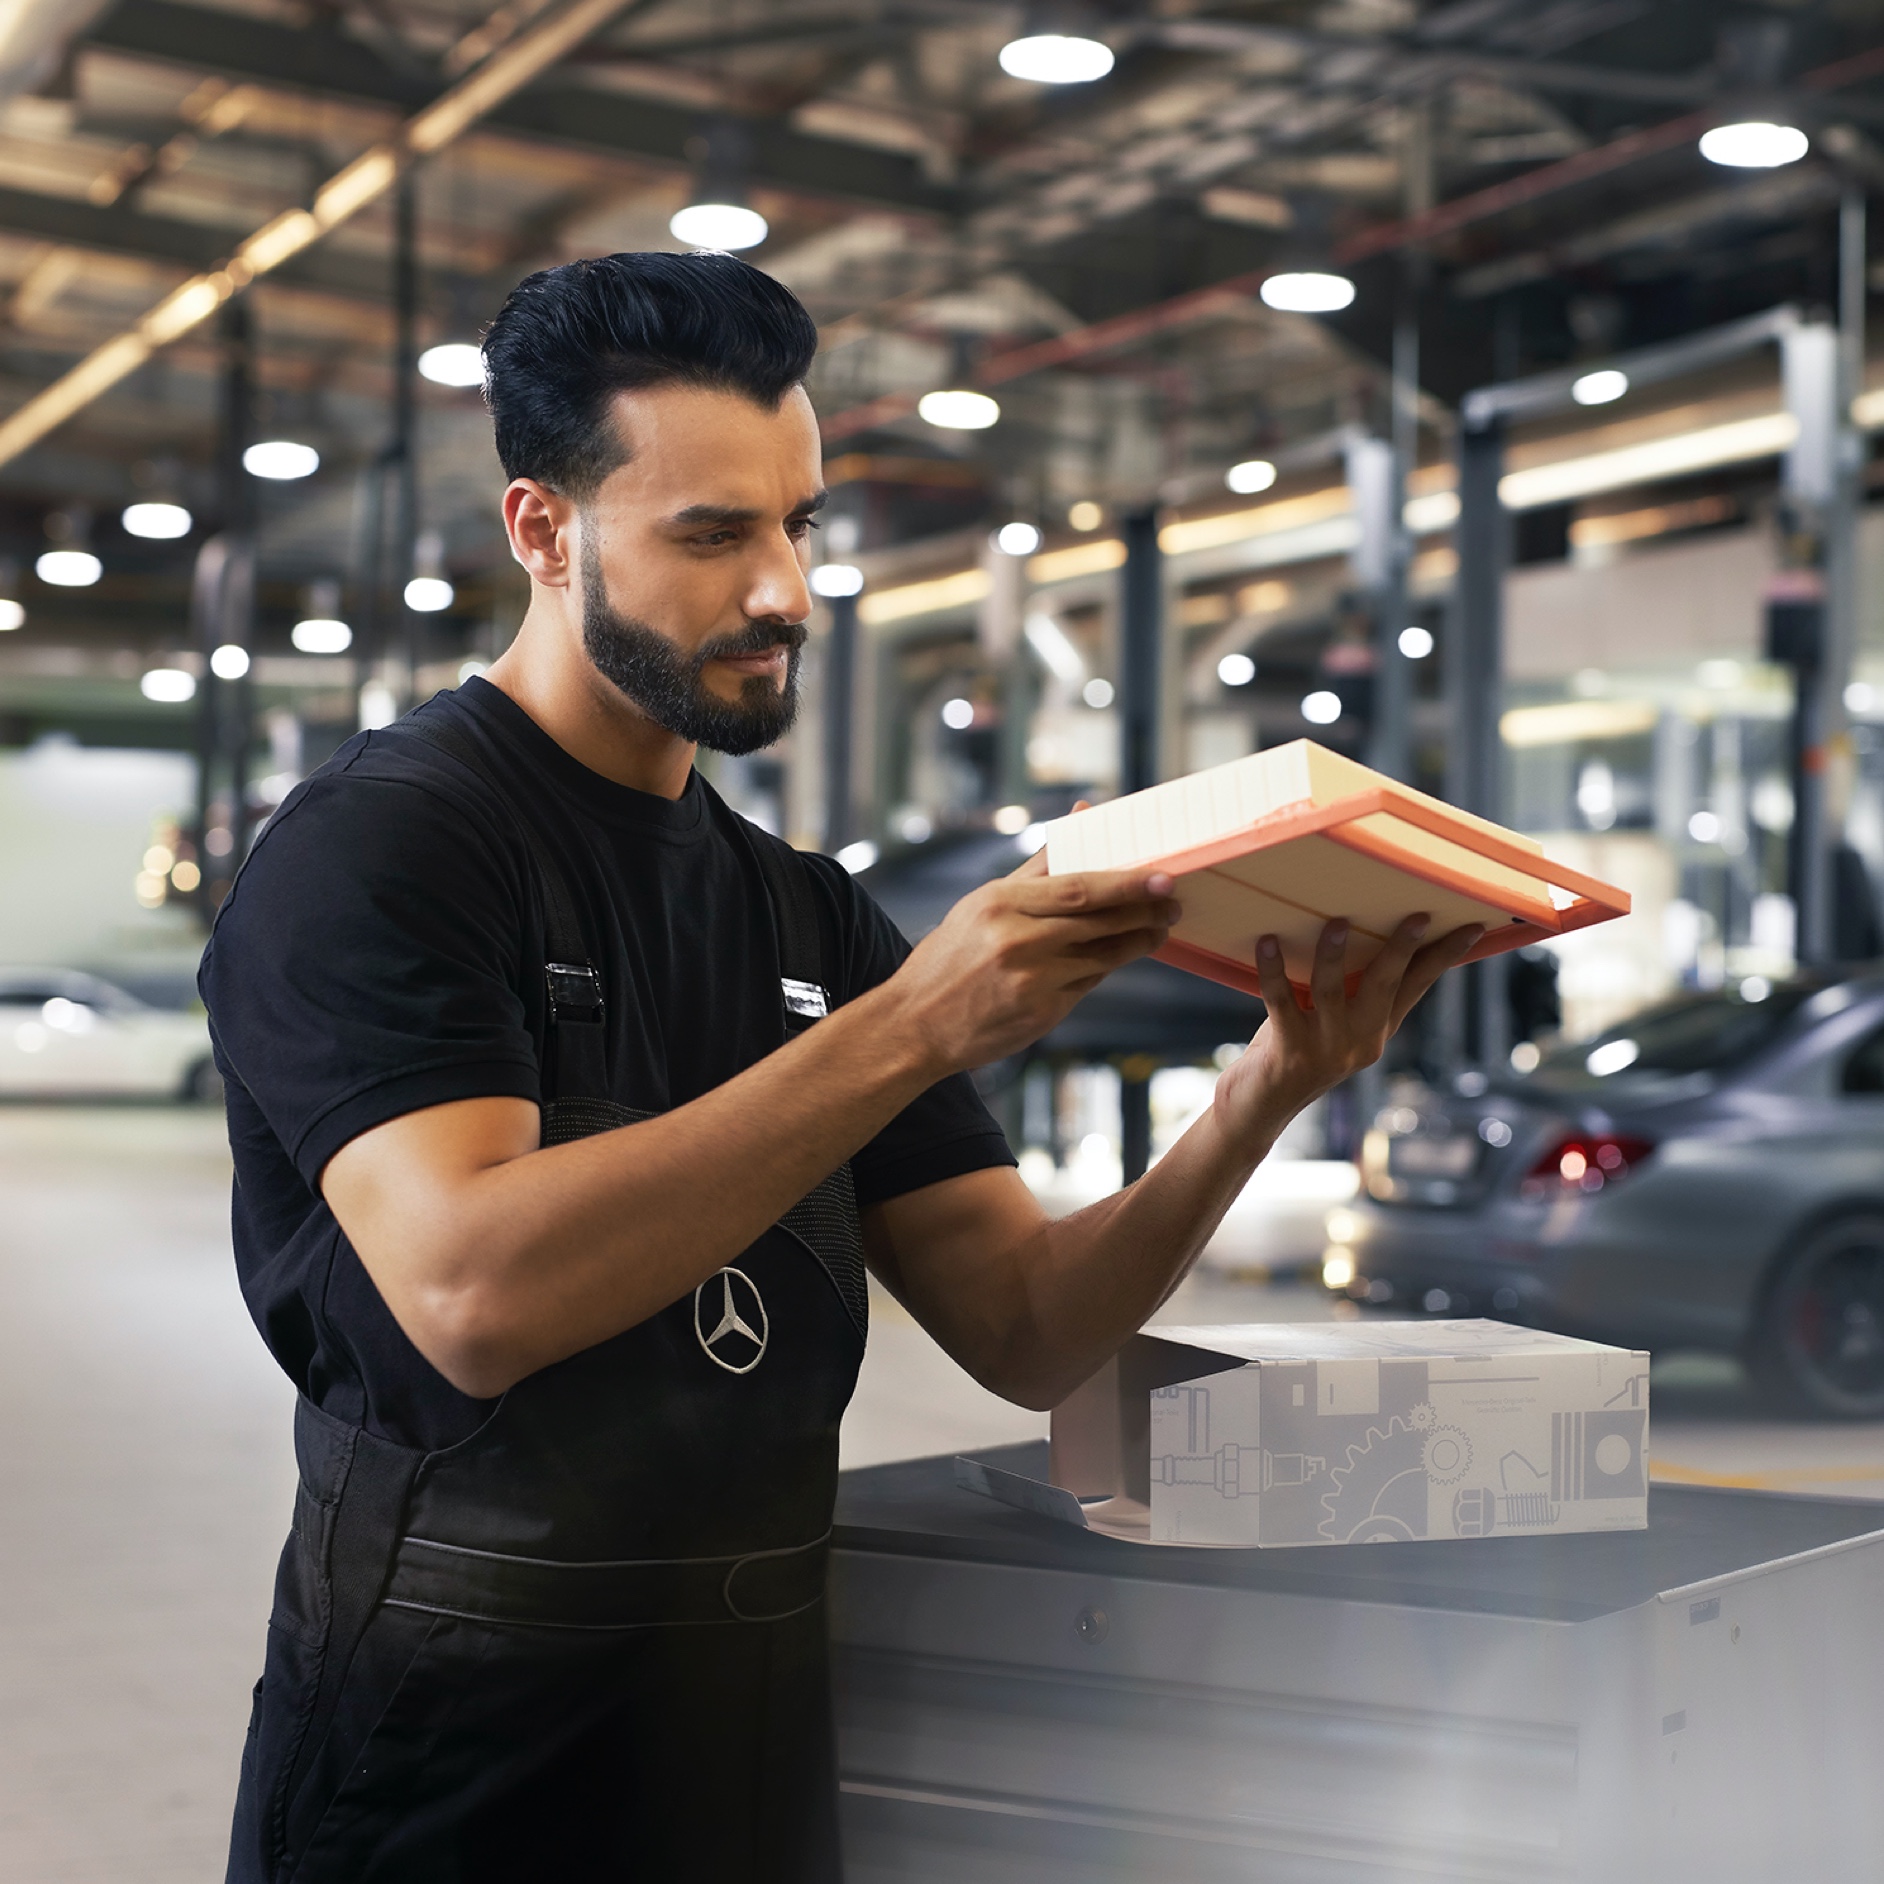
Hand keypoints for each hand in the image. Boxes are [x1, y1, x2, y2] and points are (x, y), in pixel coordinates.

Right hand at [889, 845, 1179, 1074]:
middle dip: (1143, 912)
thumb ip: (1037, 866)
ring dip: (1137, 943)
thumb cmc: (951, 957)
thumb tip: (1081, 817)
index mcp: (1000, 903)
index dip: (1126, 883)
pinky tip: (1118, 957)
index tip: (1162, 877)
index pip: (1078, 888)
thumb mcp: (982, 904)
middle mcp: (1015, 940)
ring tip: (1159, 930)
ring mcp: (1030, 980)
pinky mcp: (1040, 1014)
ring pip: (1102, 956)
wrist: (916, 1024)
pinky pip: (1086, 985)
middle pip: (1098, 921)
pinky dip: (1105, 970)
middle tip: (1173, 903)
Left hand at [1214, 914, 1481, 1143]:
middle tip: (1418, 916)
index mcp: (1377, 1029)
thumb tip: (1359, 928)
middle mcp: (1359, 1039)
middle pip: (1386, 985)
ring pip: (1331, 991)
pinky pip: (1280, 1000)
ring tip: (1338, 923)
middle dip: (1403, 949)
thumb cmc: (1297, 1051)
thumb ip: (1352, 991)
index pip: (1418, 986)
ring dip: (1335, 955)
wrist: (1262, 1108)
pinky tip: (1268, 941)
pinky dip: (1273, 969)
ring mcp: (1324, 1046)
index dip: (1445, 956)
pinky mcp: (1288, 1049)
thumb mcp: (1335, 1024)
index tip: (1473, 927)